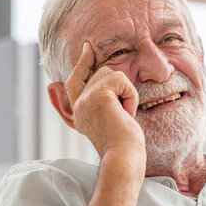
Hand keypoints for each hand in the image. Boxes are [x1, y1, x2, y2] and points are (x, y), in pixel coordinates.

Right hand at [64, 43, 145, 162]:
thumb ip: (104, 102)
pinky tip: (127, 113)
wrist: (122, 157)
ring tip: (124, 113)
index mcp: (79, 111)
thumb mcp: (110, 120)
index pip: (75, 80)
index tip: (87, 48)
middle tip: (122, 109)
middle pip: (99, 72)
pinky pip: (121, 80)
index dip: (81, 63)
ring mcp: (85, 98)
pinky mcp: (97, 94)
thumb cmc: (123, 145)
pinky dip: (130, 95)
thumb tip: (110, 79)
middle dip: (118, 84)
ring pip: (111, 73)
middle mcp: (78, 104)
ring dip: (126, 91)